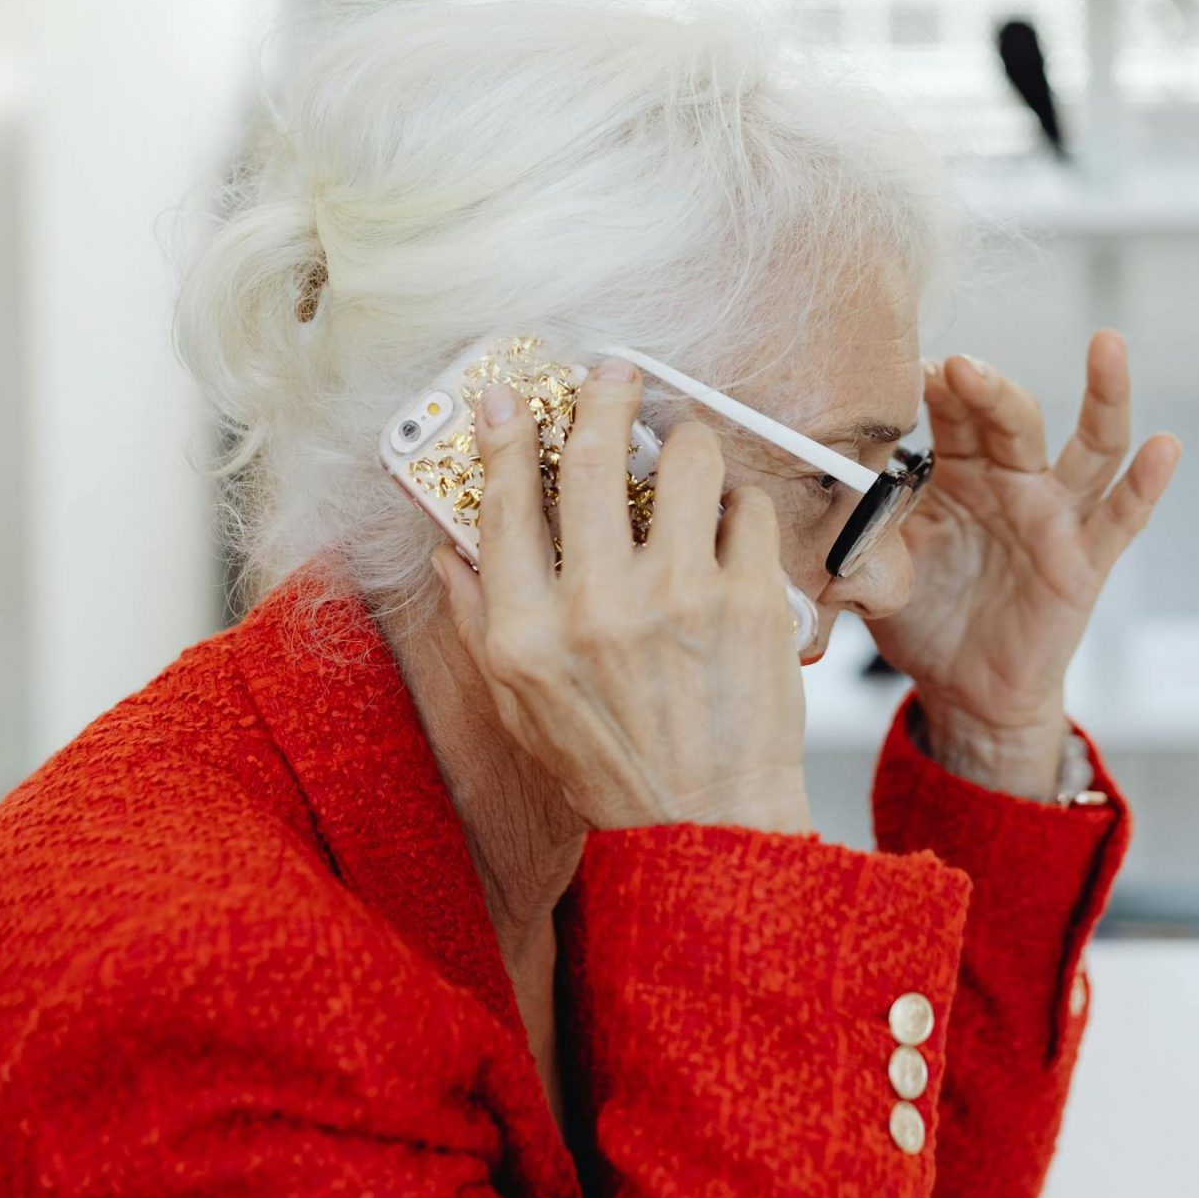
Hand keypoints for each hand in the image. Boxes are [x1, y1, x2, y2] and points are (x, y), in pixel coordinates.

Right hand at [433, 360, 812, 833]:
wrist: (709, 824)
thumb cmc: (610, 765)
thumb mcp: (517, 705)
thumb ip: (477, 620)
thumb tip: (448, 547)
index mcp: (526, 635)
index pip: (502, 504)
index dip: (503, 435)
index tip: (508, 393)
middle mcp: (597, 609)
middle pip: (590, 458)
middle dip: (603, 396)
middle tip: (614, 372)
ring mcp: (680, 599)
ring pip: (686, 460)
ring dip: (685, 441)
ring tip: (685, 454)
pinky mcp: (750, 599)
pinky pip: (747, 505)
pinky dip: (739, 504)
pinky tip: (728, 527)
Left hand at [866, 333, 1178, 791]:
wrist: (963, 691)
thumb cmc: (924, 615)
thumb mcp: (881, 563)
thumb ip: (854, 527)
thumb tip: (801, 500)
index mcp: (958, 470)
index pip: (951, 412)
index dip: (933, 388)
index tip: (904, 368)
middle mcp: (1013, 479)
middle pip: (1011, 418)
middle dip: (988, 387)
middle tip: (960, 366)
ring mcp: (1056, 515)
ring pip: (1090, 445)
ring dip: (1103, 393)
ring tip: (1107, 345)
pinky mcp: (1086, 560)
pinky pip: (1122, 517)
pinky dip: (1146, 482)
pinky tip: (1165, 447)